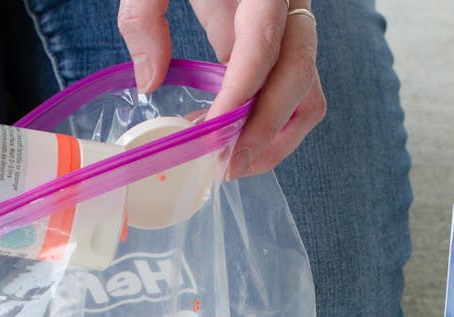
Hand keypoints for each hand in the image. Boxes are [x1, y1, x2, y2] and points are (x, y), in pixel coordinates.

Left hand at [118, 0, 323, 179]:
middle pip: (299, 78)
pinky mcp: (280, 46)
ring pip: (308, 94)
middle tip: (226, 163)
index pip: (262, 47)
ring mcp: (290, 30)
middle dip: (265, 129)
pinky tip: (235, 140)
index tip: (213, 131)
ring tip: (236, 164)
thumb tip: (149, 83)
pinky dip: (272, 125)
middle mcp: (290, 8)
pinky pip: (294, 94)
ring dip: (277, 138)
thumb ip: (144, 15)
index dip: (242, 94)